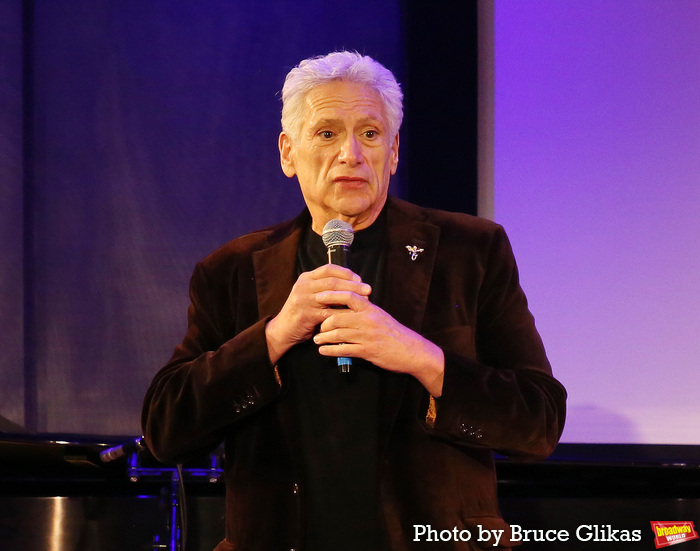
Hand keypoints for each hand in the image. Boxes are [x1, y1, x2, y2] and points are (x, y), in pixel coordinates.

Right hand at [265, 264, 371, 364]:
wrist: (283, 330)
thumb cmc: (303, 312)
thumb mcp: (311, 295)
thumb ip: (326, 288)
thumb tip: (353, 283)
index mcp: (306, 278)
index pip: (329, 268)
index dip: (346, 272)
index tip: (360, 279)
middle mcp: (304, 286)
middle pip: (332, 281)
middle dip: (353, 285)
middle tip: (368, 289)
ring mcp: (303, 299)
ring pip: (331, 295)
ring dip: (350, 298)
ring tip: (364, 302)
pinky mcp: (305, 314)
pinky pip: (329, 313)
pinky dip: (343, 314)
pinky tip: (353, 316)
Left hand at [312, 292, 444, 396]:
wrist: (412, 351)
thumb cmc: (394, 333)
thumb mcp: (381, 316)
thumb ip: (364, 310)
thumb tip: (346, 305)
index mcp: (371, 309)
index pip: (348, 296)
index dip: (332, 295)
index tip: (319, 296)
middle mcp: (368, 320)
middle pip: (338, 317)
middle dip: (324, 323)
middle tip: (318, 326)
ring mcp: (367, 336)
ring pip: (338, 334)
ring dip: (324, 338)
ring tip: (317, 339)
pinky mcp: (367, 351)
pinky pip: (343, 350)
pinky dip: (330, 351)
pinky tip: (323, 351)